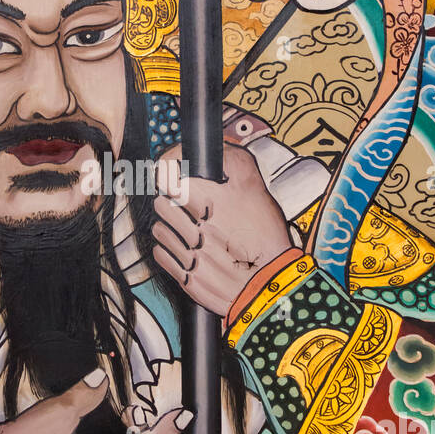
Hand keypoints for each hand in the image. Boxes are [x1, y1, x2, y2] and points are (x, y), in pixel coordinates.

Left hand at [151, 145, 292, 317]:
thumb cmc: (267, 238)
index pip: (166, 175)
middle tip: (183, 205)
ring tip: (187, 229)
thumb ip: (235, 161)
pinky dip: (169, 251)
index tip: (172, 175)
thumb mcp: (257, 190)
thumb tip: (217, 146)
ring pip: (159, 228)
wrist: (274, 287)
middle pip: (161, 203)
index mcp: (212, 201)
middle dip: (169, 201)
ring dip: (169, 226)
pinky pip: (161, 254)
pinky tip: (187, 250)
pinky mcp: (186, 278)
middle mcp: (197, 227)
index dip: (168, 173)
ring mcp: (190, 254)